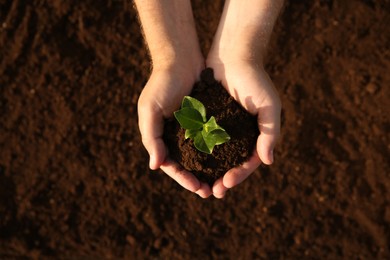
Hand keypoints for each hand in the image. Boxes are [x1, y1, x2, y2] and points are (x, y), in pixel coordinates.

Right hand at [137, 62, 212, 197]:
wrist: (180, 58)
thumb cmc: (161, 83)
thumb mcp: (150, 110)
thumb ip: (152, 137)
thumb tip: (155, 166)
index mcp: (163, 137)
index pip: (172, 165)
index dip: (184, 179)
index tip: (198, 188)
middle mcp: (178, 136)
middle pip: (189, 165)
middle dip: (199, 179)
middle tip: (212, 192)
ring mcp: (193, 128)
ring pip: (203, 156)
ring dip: (211, 170)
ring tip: (223, 182)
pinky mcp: (207, 119)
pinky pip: (214, 139)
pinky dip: (220, 151)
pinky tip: (231, 160)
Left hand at [207, 58, 280, 197]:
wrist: (233, 56)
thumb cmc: (255, 80)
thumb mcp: (269, 106)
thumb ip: (270, 133)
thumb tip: (268, 161)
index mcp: (255, 135)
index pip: (248, 162)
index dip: (239, 176)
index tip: (226, 184)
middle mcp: (238, 135)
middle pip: (230, 164)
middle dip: (221, 179)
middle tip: (211, 192)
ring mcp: (222, 129)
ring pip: (214, 156)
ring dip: (207, 171)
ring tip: (198, 184)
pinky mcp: (207, 120)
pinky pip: (201, 140)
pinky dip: (196, 153)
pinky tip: (187, 163)